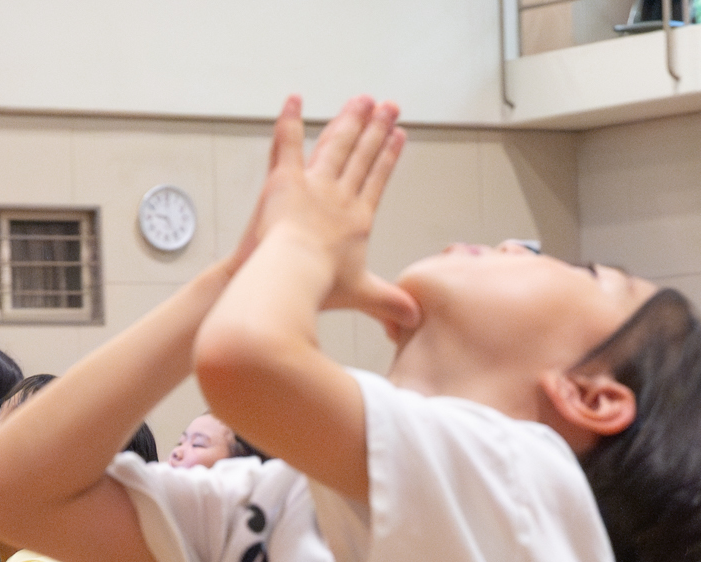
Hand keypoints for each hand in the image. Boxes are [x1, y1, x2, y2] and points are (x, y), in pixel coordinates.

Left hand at [250, 95, 420, 334]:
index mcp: (358, 219)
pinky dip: (290, 120)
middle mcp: (340, 197)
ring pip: (335, 144)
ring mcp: (313, 185)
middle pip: (361, 156)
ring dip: (349, 120)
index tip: (398, 136)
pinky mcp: (285, 180)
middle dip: (376, 129)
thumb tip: (415, 322)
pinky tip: (295, 100)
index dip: (387, 157)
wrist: (290, 280)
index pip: (376, 180)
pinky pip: (288, 143)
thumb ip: (389, 304)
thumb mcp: (362, 296)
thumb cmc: (322, 289)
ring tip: (361, 100)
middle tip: (388, 107)